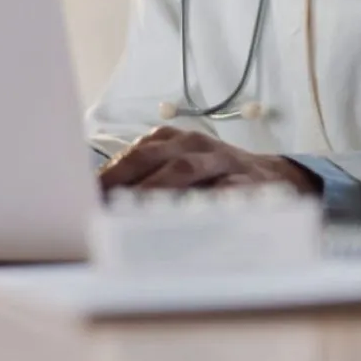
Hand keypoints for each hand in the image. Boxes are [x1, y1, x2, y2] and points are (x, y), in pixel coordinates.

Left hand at [98, 127, 321, 195]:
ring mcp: (223, 161)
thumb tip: (99, 202)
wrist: (275, 178)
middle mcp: (196, 144)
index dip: (110, 173)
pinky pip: (223, 192)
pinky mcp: (248, 183)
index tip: (85, 194)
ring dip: (156, 189)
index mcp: (175, 140)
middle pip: (154, 156)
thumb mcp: (180, 167)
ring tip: (132, 211)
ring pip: (185, 170)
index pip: (135, 152)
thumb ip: (146, 179)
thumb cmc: (213, 178)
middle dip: (124, 178)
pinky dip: (202, 204)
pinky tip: (185, 219)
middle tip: (101, 203)